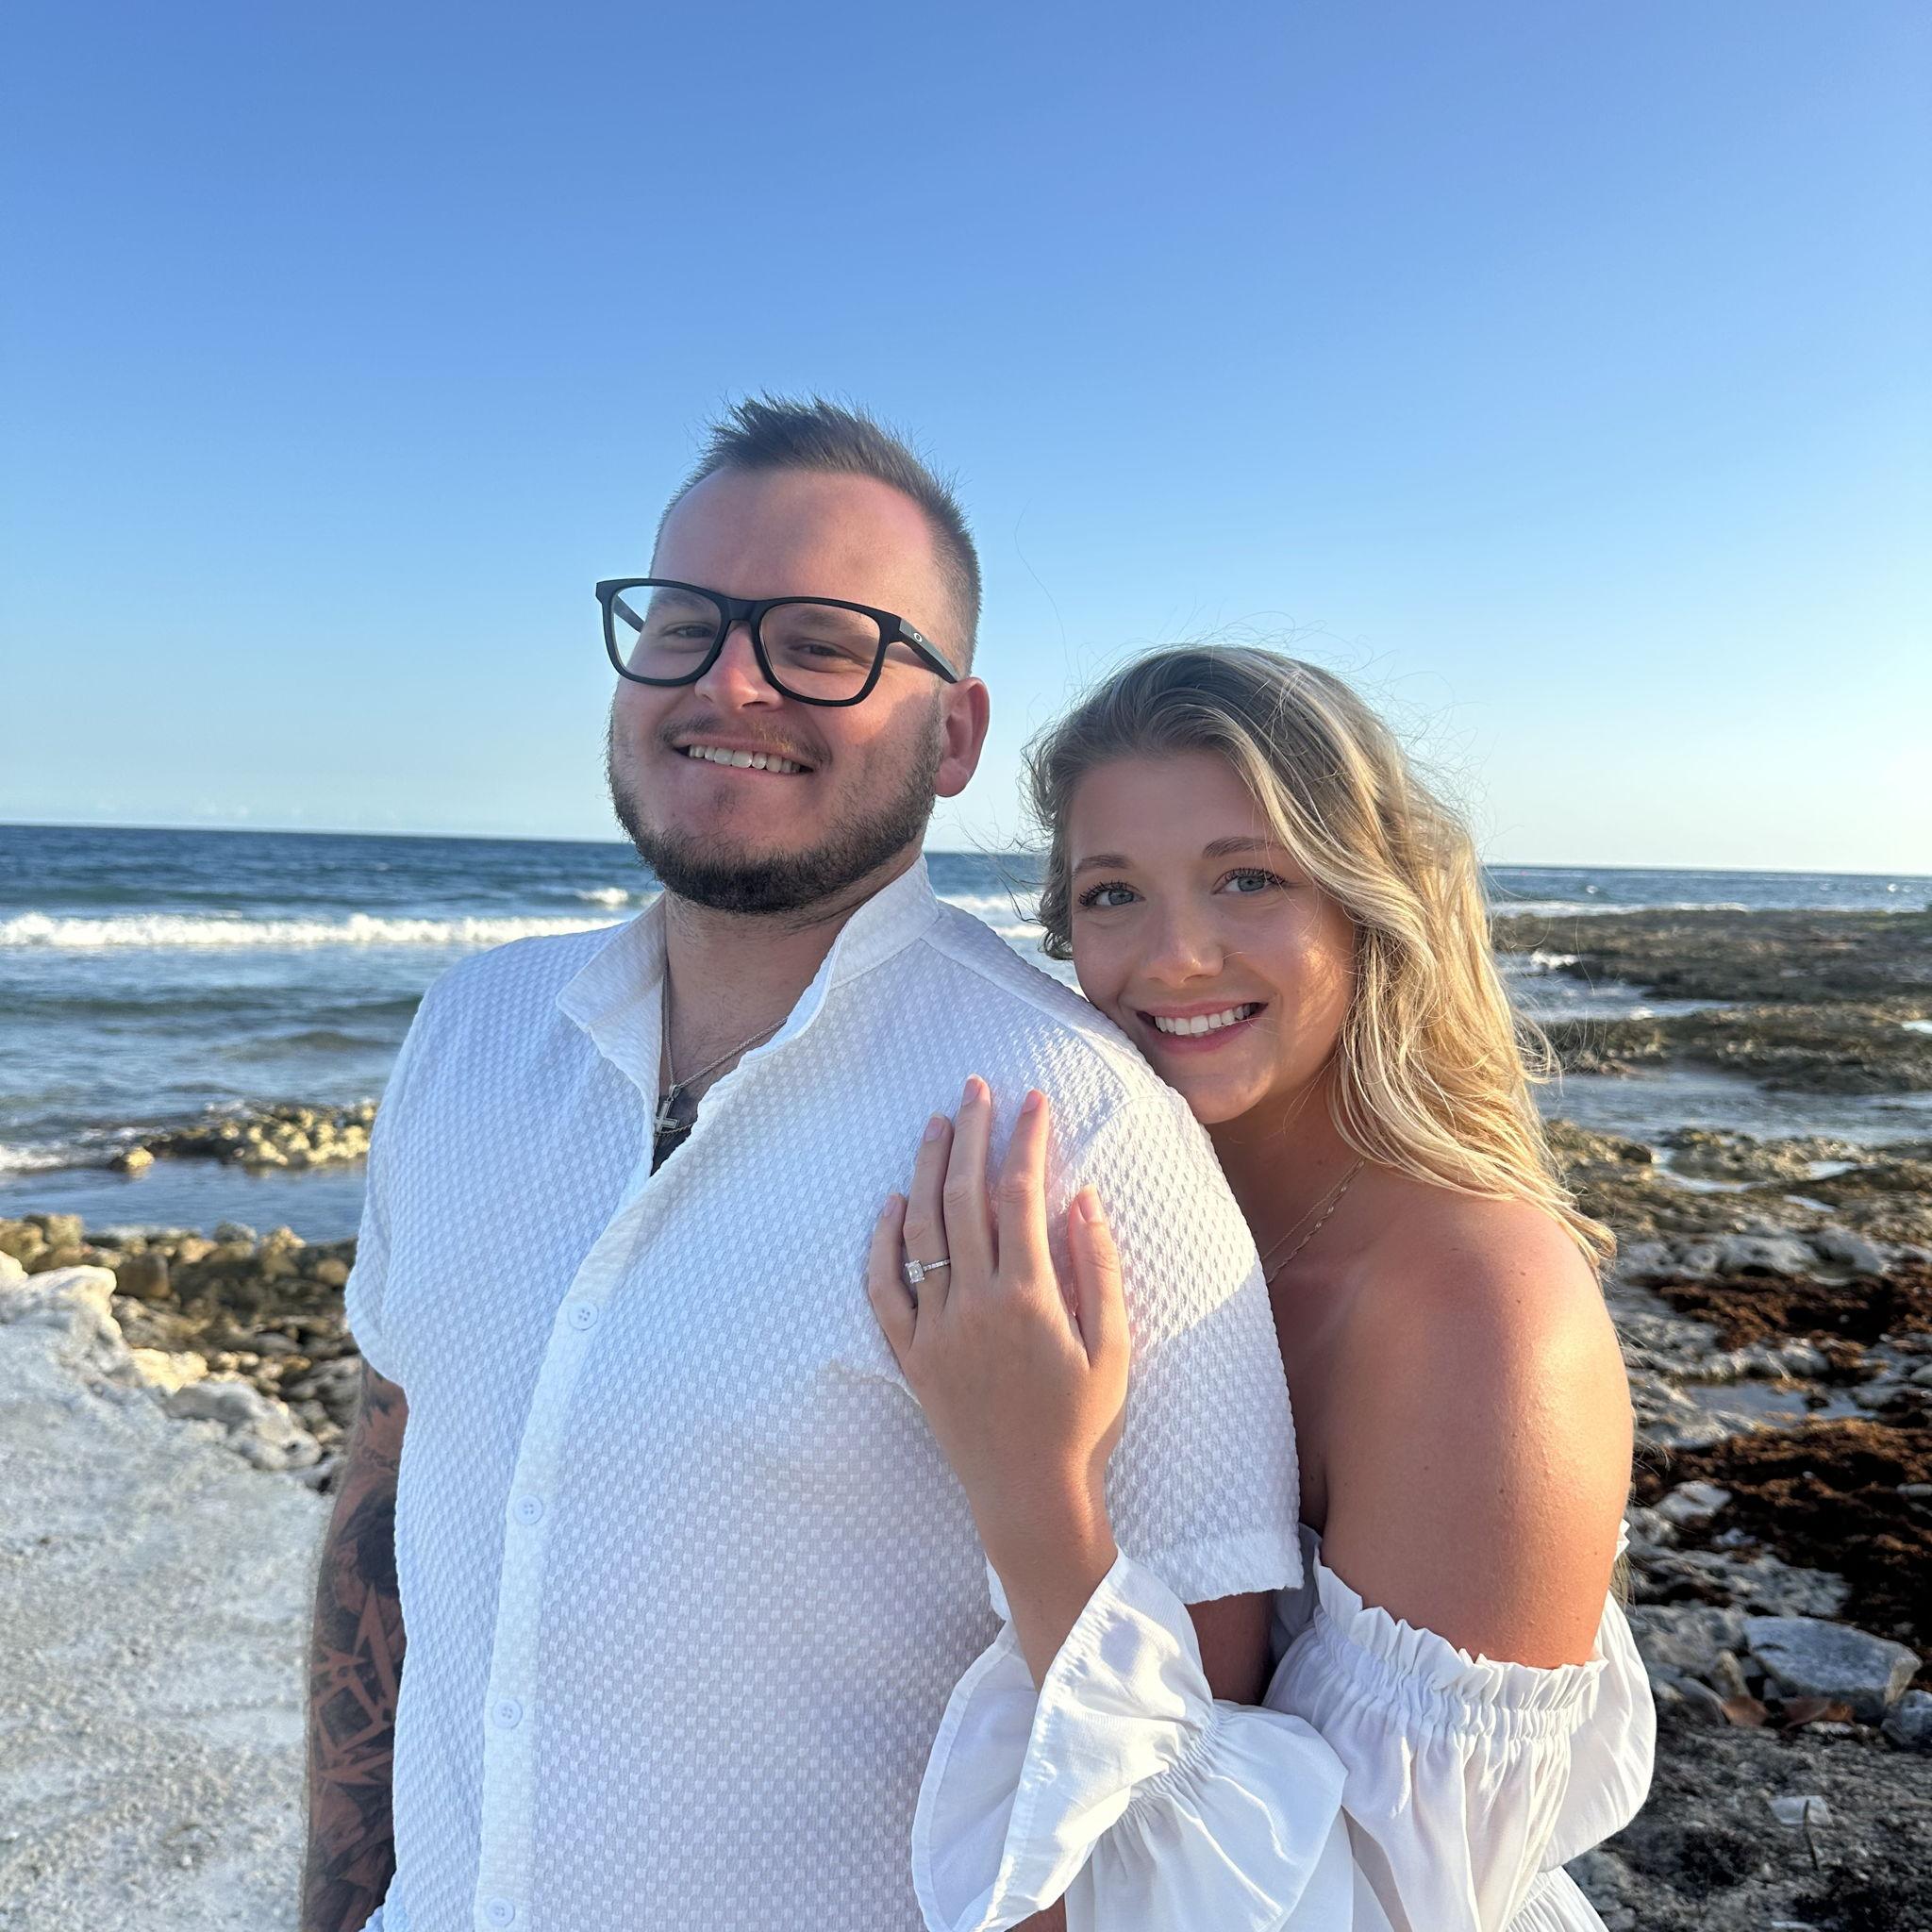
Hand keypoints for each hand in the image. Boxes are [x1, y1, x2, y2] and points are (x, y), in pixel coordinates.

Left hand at [867, 1076, 1128, 1583]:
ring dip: (929, 1171)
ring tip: (938, 1124)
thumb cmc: (1083, 1426)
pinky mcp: (911, 1356)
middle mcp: (976, 1305)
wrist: (1030, 1500)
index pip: (1022, 1196)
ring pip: (922, 1231)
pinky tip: (892, 1203)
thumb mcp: (1114, 1349)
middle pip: (966, 1198)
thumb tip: (1082, 1201)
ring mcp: (937, 1330)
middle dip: (973, 1135)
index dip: (1027, 1140)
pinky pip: (885, 1290)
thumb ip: (1100, 1271)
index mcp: (1030, 1298)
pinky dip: (883, 1243)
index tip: (1034, 1100)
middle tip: (977, 1088)